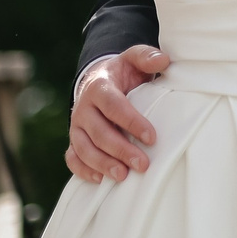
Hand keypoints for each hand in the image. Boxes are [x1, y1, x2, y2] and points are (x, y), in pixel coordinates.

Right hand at [65, 46, 168, 182]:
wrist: (98, 80)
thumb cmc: (123, 73)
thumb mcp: (134, 59)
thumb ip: (146, 57)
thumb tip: (163, 60)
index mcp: (99, 87)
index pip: (113, 106)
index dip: (131, 122)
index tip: (152, 137)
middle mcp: (83, 108)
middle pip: (99, 132)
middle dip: (120, 150)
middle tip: (143, 165)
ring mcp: (76, 126)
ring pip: (84, 148)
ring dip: (102, 164)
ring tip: (123, 176)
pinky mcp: (74, 139)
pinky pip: (72, 157)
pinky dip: (83, 170)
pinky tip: (100, 180)